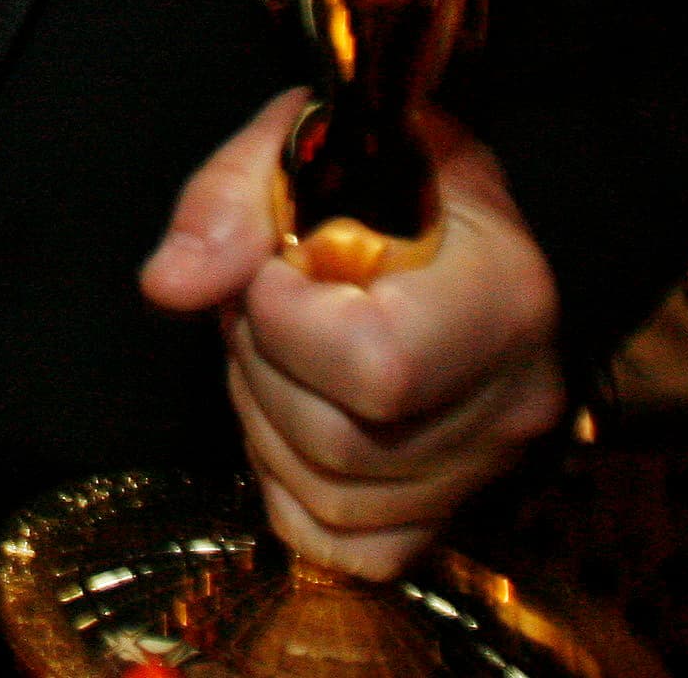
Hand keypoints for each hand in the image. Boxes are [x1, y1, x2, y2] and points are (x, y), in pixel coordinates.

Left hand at [142, 89, 565, 579]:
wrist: (428, 205)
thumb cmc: (366, 168)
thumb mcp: (293, 141)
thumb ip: (227, 202)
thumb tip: (171, 286)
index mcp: (504, 291)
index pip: (378, 366)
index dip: (288, 320)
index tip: (276, 265)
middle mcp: (516, 393)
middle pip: (340, 442)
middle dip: (263, 365)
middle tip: (267, 300)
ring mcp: (490, 462)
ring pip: (333, 497)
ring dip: (266, 419)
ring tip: (285, 346)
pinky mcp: (454, 506)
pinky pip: (348, 546)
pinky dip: (292, 488)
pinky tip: (293, 411)